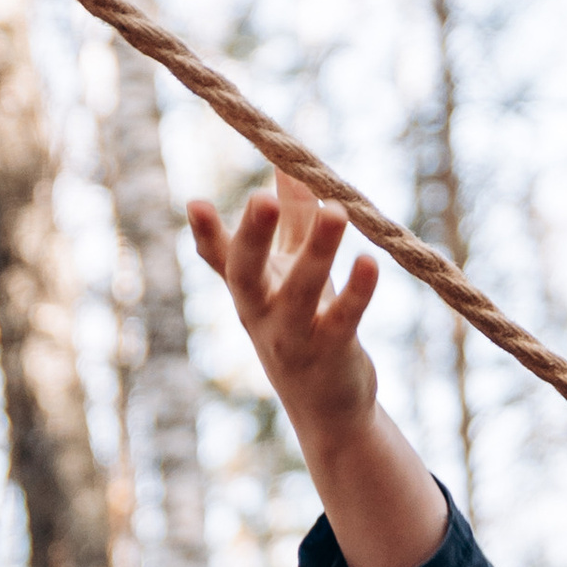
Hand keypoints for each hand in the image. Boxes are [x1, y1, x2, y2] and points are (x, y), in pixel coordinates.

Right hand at [188, 168, 445, 566]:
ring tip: (336, 211)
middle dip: (251, 235)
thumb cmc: (305, 323)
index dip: (205, 233)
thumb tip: (288, 159)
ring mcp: (293, 336)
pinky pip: (344, 318)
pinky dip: (357, 291)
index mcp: (249, 290)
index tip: (195, 202)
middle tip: (260, 198)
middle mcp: (261, 313)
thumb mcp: (291, 269)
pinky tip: (370, 261)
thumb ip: (290, 217)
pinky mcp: (332, 352)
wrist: (327, 407)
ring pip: (301, 291)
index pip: (220, 259)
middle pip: (245, 273)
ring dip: (318, 252)